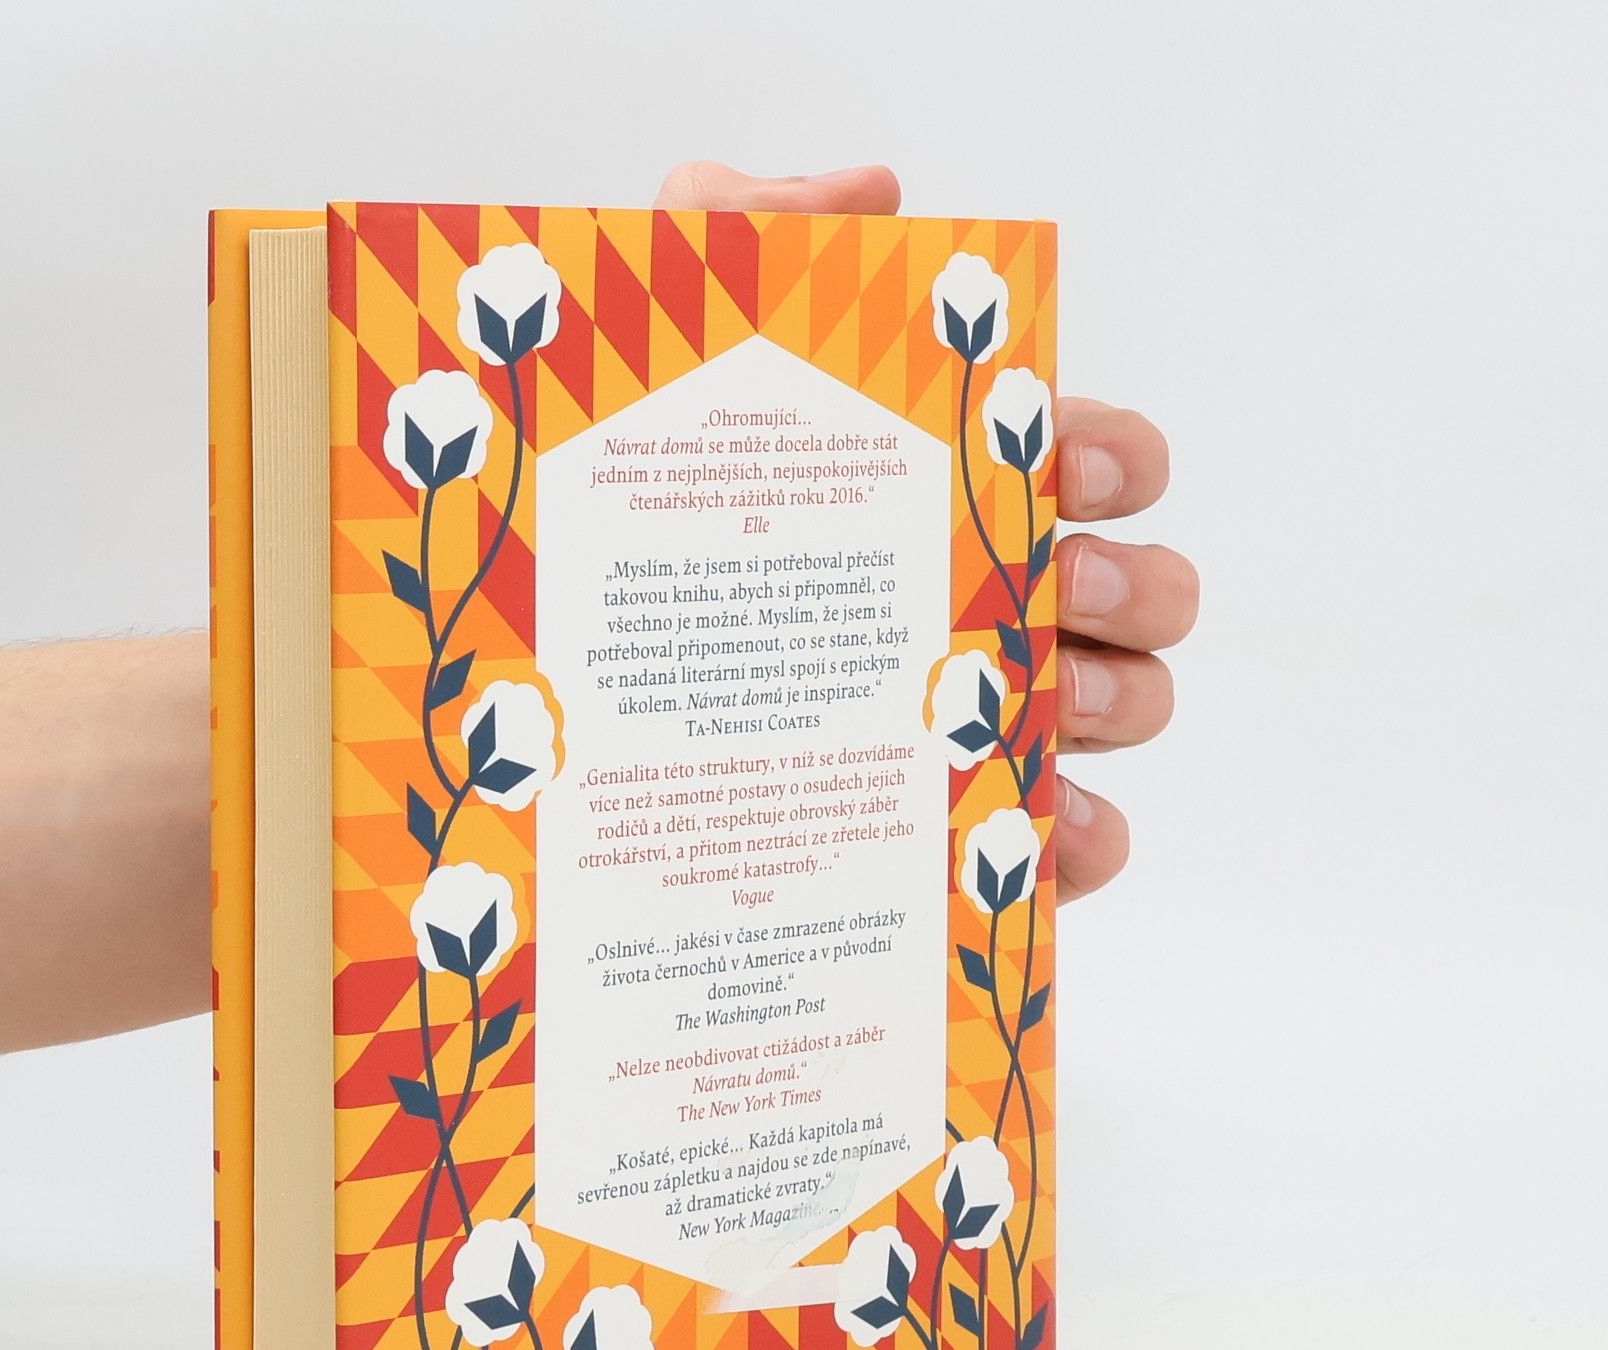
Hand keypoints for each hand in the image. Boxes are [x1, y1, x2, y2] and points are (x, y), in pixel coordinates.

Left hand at [656, 161, 1196, 901]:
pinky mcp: (951, 826)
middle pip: (1141, 591)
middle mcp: (978, 601)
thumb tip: (875, 195)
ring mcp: (975, 719)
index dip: (1113, 454)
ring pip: (1127, 708)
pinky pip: (1068, 845)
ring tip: (1032, 707)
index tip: (1063, 464)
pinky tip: (1034, 833)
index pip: (1087, 457)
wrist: (519, 692)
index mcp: (938, 495)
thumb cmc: (613, 510)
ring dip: (1118, 703)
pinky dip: (1082, 842)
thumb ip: (746, 231)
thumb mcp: (660, 353)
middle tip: (1053, 587)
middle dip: (1131, 584)